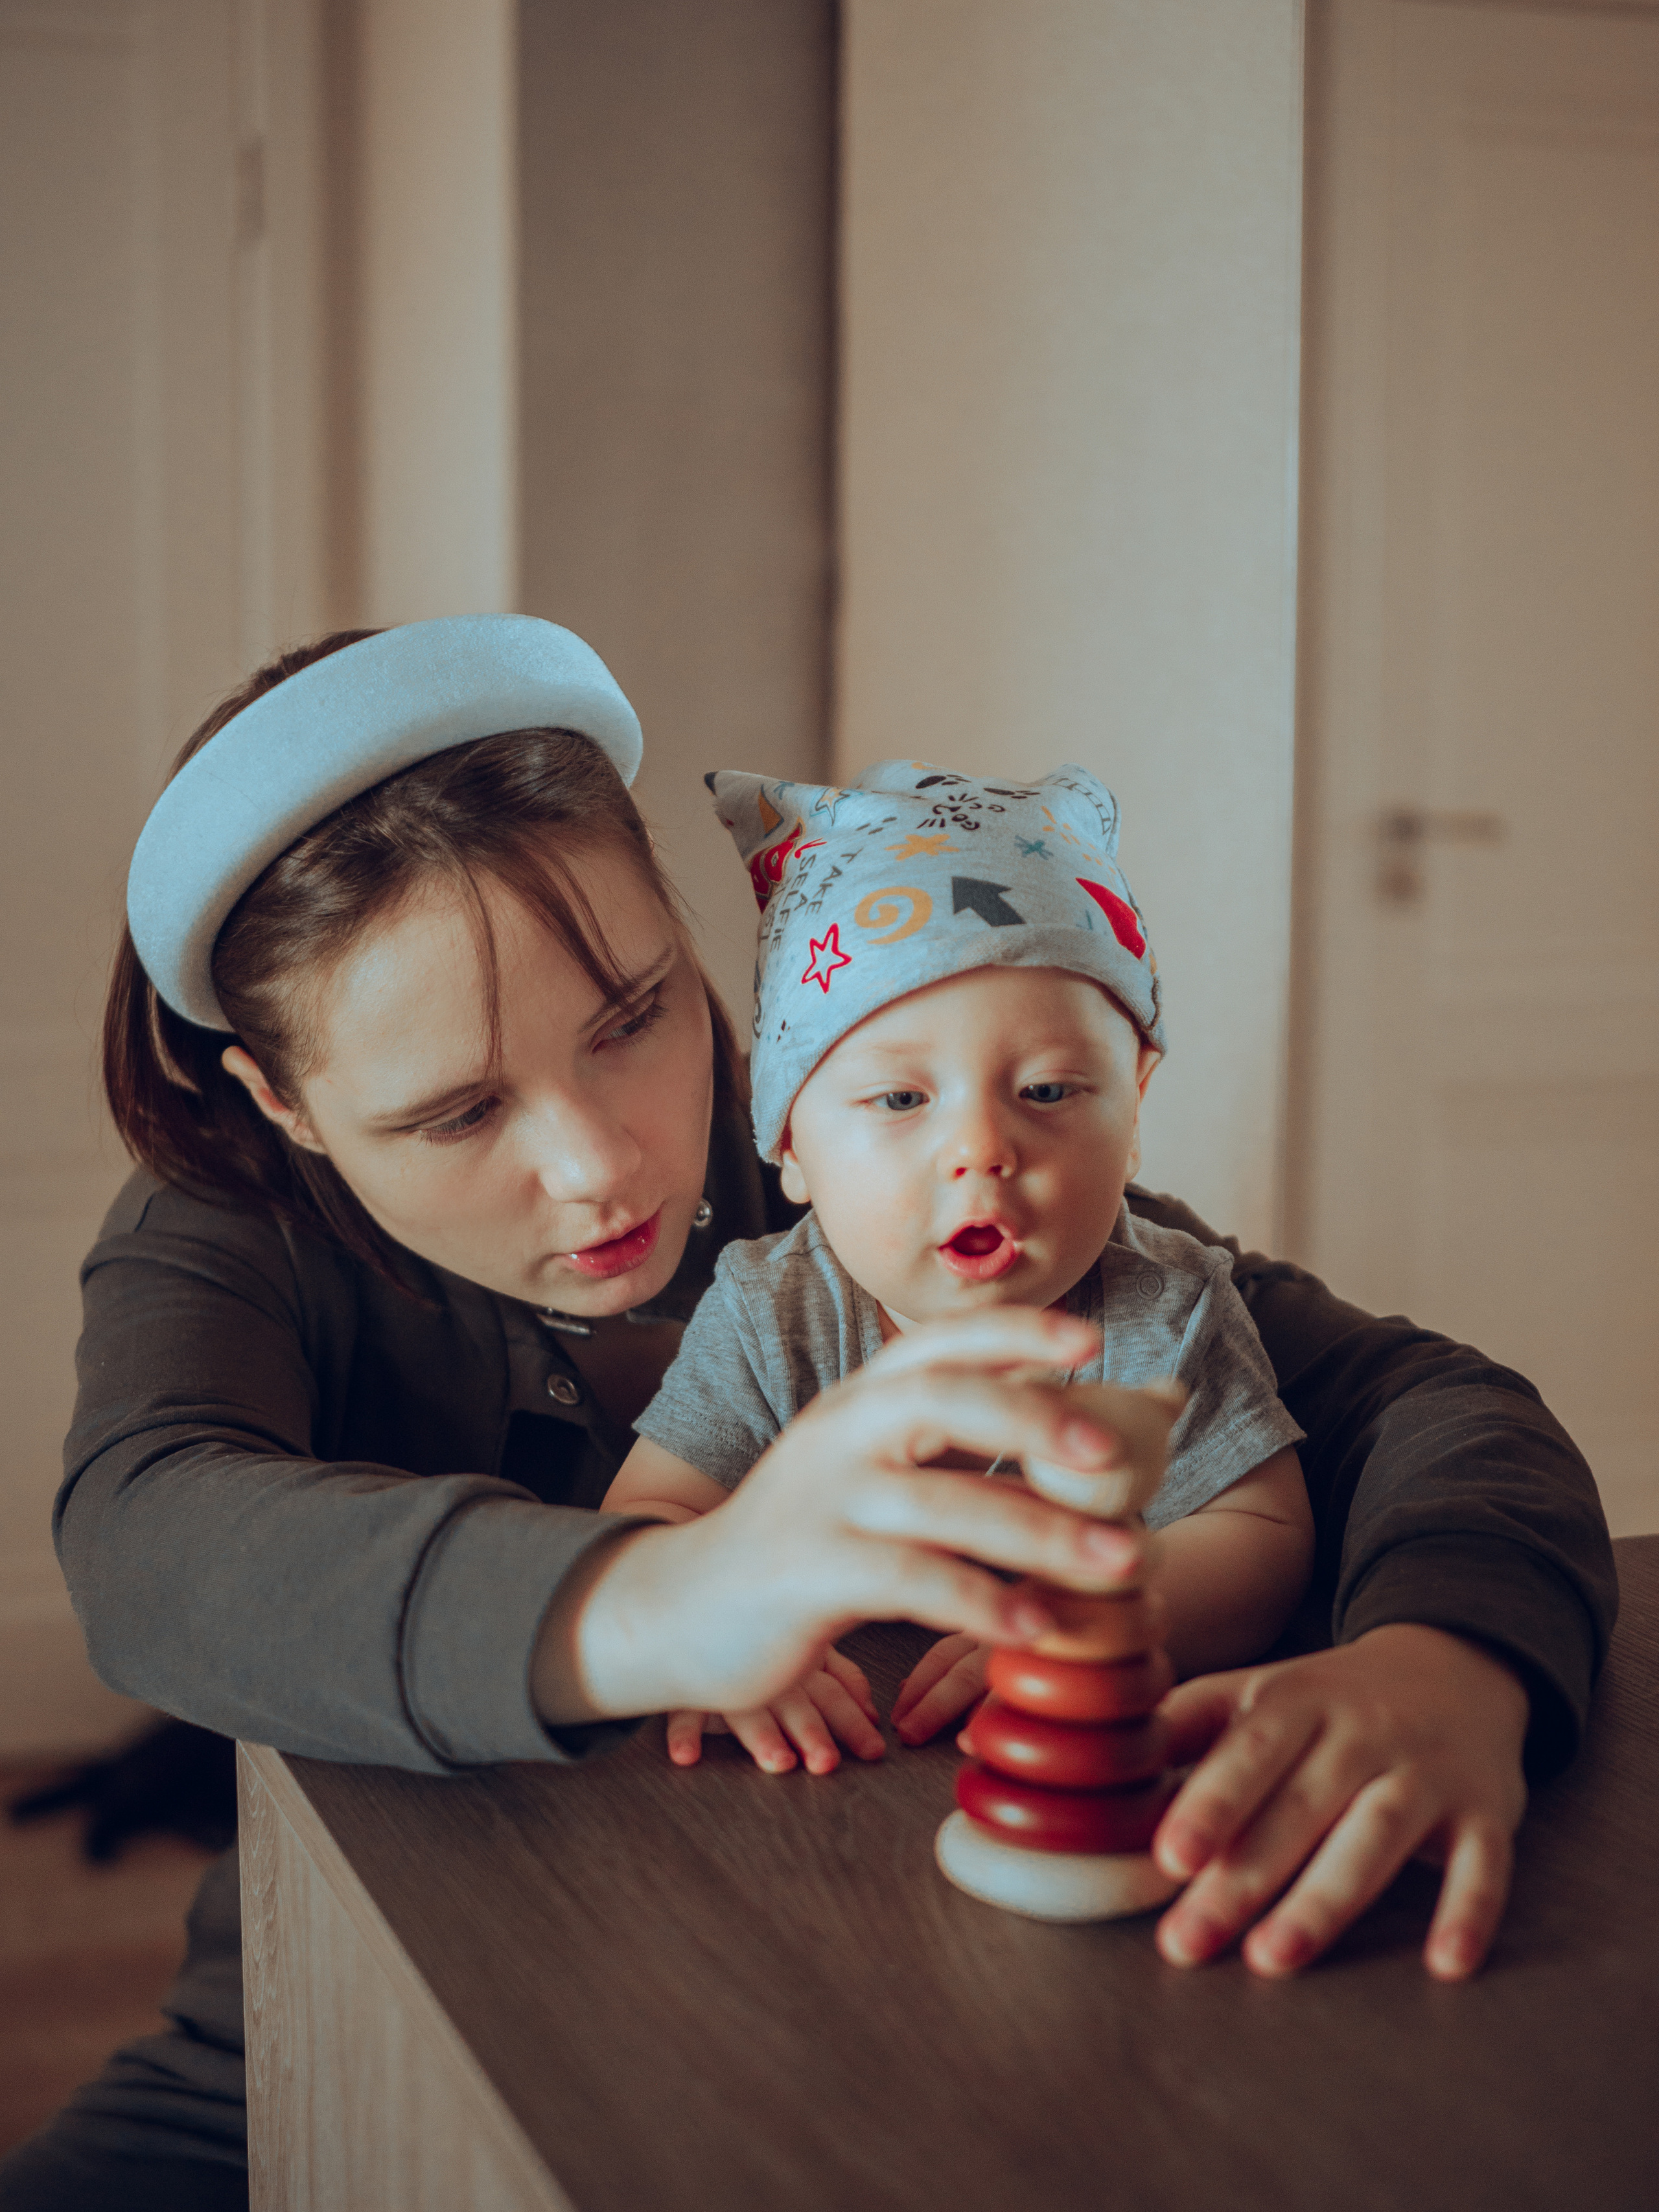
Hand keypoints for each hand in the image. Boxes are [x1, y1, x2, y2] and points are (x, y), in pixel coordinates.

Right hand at [535, 1307, 1143, 1724]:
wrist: (681, 1609)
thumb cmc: (801, 1541)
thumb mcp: (868, 1473)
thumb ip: (952, 1447)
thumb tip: (1070, 1420)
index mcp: (857, 1401)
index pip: (937, 1341)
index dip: (1015, 1330)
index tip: (1093, 1335)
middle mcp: (839, 1434)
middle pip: (941, 1399)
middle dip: (1035, 1418)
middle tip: (1114, 1456)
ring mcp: (822, 1502)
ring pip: (942, 1502)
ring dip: (1042, 1534)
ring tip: (1120, 1563)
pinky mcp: (810, 1573)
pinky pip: (911, 1580)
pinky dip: (982, 1601)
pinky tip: (1035, 1625)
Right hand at [666, 1648, 884, 1774]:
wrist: (698, 1603)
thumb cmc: (768, 1633)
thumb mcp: (811, 1648)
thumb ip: (843, 1678)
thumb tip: (873, 1714)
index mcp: (803, 1662)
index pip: (835, 1694)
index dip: (854, 1723)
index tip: (873, 1752)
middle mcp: (770, 1669)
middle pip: (797, 1704)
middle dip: (813, 1733)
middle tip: (827, 1762)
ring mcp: (728, 1678)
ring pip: (748, 1709)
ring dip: (763, 1737)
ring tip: (779, 1762)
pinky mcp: (690, 1688)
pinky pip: (685, 1709)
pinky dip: (684, 1732)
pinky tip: (686, 1756)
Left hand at [1150, 1624, 1529, 1979]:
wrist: (1454, 1667)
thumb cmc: (1328, 1699)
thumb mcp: (1257, 1691)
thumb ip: (1187, 1728)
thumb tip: (1105, 1772)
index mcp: (1298, 1697)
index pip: (1250, 1749)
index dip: (1211, 1802)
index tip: (1168, 1856)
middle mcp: (1365, 1730)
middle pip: (1299, 1809)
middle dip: (1242, 1880)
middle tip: (1187, 1942)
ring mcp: (1428, 1771)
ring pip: (1377, 1838)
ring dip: (1326, 1901)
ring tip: (1273, 1957)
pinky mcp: (1486, 1810)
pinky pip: (1484, 1865)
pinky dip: (1469, 1913)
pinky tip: (1444, 1965)